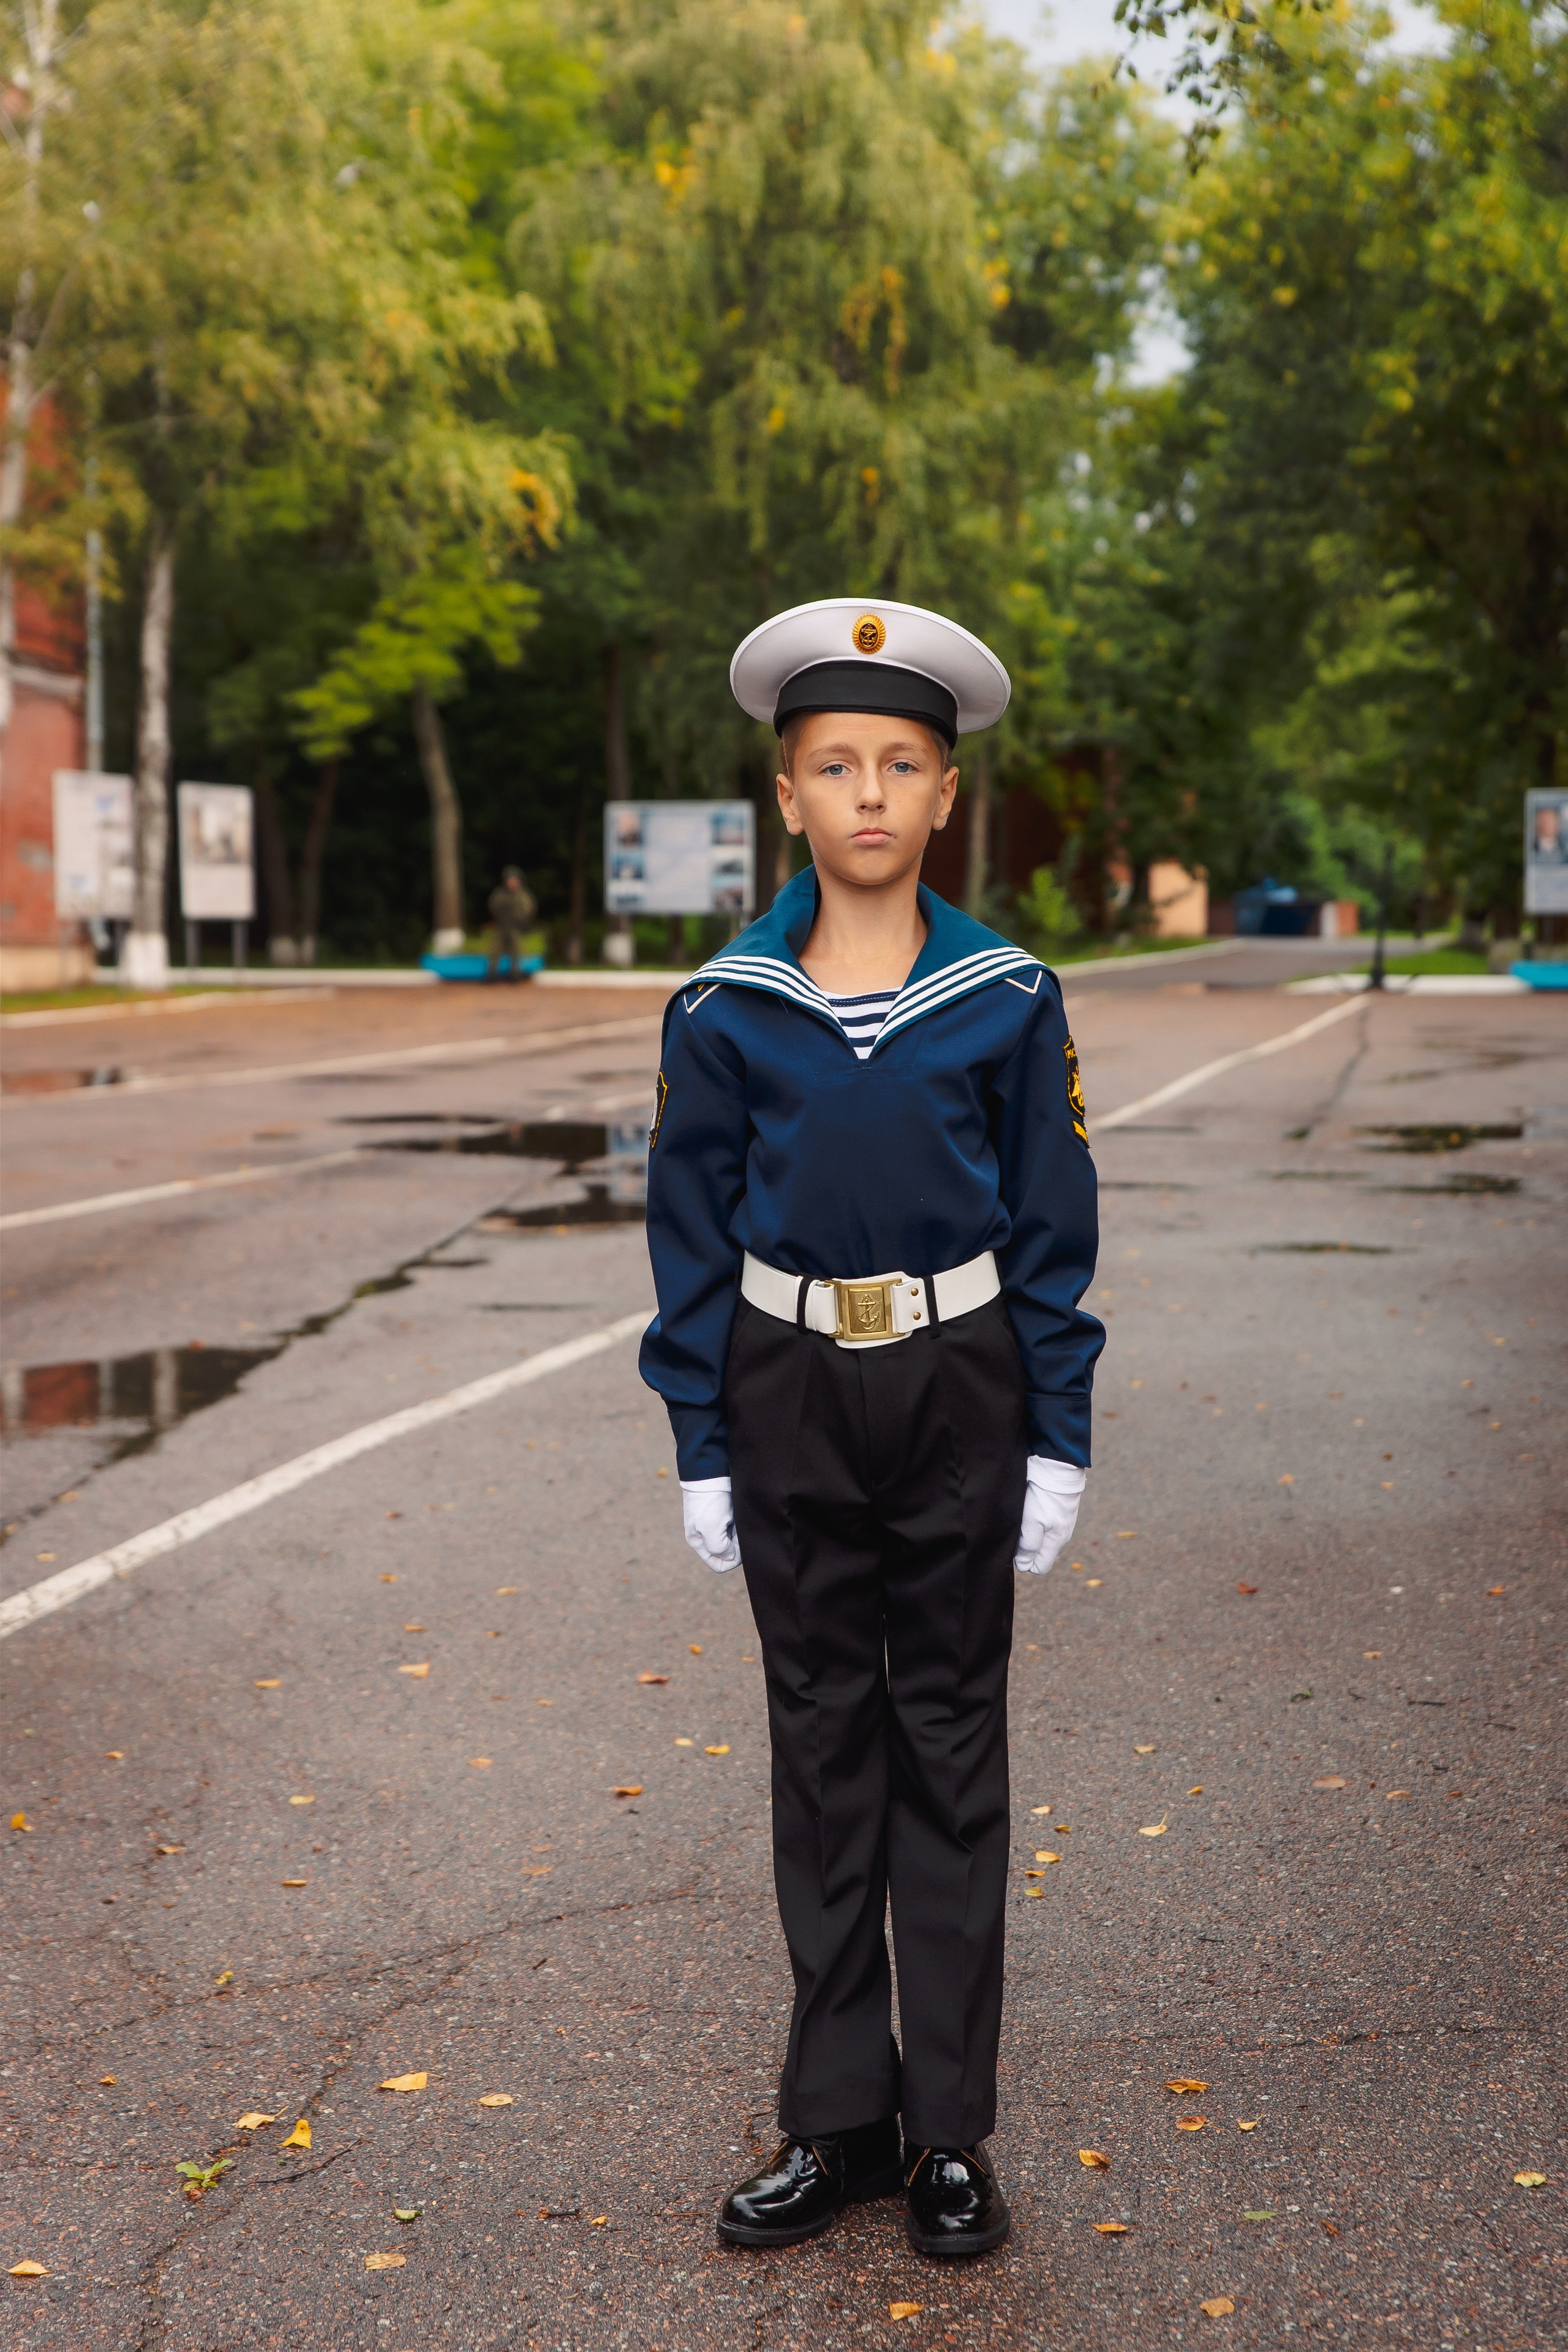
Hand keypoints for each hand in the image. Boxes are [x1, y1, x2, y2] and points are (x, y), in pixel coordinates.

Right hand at [680, 1477, 741, 1572]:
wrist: (712, 1472)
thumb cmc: (709, 1500)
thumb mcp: (710, 1528)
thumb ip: (719, 1548)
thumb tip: (732, 1555)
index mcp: (699, 1542)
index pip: (718, 1565)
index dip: (731, 1560)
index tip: (738, 1547)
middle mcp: (708, 1536)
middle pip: (729, 1553)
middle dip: (738, 1545)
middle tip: (739, 1529)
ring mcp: (718, 1525)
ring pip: (736, 1541)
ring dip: (741, 1534)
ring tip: (738, 1519)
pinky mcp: (727, 1514)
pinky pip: (739, 1528)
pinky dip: (743, 1525)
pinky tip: (741, 1515)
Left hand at [1013, 1456, 1085, 1576]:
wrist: (1057, 1466)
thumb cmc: (1043, 1495)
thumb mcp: (1033, 1522)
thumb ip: (1029, 1546)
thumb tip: (1024, 1565)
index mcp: (1057, 1541)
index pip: (1040, 1567)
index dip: (1025, 1561)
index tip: (1016, 1546)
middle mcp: (1062, 1535)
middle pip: (1040, 1553)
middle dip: (1026, 1547)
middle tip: (1017, 1529)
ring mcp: (1061, 1522)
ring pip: (1041, 1538)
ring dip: (1029, 1532)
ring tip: (1023, 1516)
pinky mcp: (1058, 1509)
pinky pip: (1044, 1524)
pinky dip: (1034, 1519)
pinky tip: (1030, 1507)